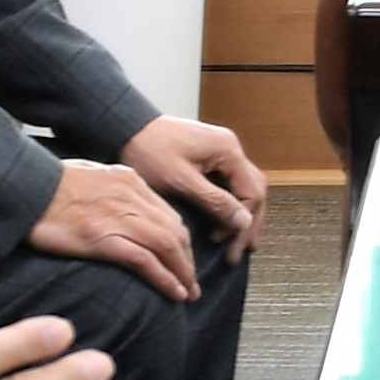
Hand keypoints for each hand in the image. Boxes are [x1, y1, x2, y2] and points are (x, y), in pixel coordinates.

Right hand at [31, 156, 201, 301]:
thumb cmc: (47, 184)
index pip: (169, 214)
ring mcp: (118, 217)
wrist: (22, 186)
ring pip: (167, 246)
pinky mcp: (102, 238)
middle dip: (188, 260)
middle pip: (175, 231)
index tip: (184, 260)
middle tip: (192, 283)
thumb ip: (112, 191)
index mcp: (129, 180)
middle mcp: (130, 196)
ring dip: (182, 273)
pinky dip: (164, 279)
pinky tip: (173, 293)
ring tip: (187, 293)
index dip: (182, 241)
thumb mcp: (89, 175)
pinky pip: (145, 261)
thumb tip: (121, 212)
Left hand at [121, 112, 266, 261]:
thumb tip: (243, 221)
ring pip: (244, 187)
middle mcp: (230, 148)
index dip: (243, 223)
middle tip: (239, 251)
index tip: (229, 246)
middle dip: (248, 222)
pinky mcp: (209, 157)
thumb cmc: (148, 150)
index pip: (252, 192)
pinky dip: (230, 204)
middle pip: (253, 190)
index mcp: (227, 149)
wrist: (126, 128)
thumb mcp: (181, 181)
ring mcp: (221, 151)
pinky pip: (229, 183)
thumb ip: (215, 201)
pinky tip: (224, 221)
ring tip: (236, 241)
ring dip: (241, 214)